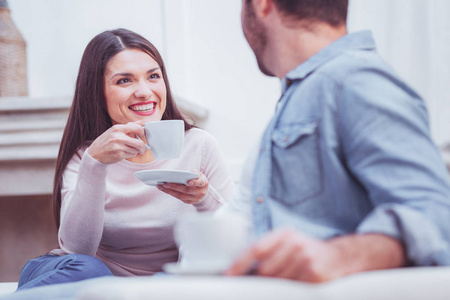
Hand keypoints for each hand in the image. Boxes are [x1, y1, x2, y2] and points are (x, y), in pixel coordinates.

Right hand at [87, 121, 147, 163]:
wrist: (94, 153)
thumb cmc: (106, 141)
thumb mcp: (115, 131)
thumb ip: (129, 126)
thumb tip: (141, 122)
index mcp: (117, 128)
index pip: (137, 128)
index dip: (142, 132)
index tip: (142, 135)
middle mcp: (118, 137)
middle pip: (139, 143)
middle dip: (143, 147)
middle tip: (143, 149)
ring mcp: (118, 146)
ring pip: (135, 150)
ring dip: (134, 151)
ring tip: (127, 149)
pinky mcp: (118, 155)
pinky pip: (131, 155)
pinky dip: (130, 155)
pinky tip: (123, 153)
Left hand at [156, 172, 208, 203]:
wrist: (203, 191)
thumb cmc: (199, 180)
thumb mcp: (199, 174)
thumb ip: (193, 173)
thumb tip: (183, 173)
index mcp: (204, 183)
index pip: (200, 183)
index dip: (194, 182)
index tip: (188, 182)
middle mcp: (200, 192)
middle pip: (187, 190)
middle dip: (176, 187)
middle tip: (166, 183)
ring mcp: (194, 198)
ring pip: (181, 196)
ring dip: (170, 191)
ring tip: (161, 186)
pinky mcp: (189, 202)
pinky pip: (179, 198)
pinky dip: (171, 193)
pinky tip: (164, 189)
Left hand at [225, 229, 341, 282]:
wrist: (340, 256)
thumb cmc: (307, 252)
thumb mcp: (288, 243)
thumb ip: (268, 252)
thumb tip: (241, 270)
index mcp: (284, 234)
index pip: (256, 248)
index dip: (240, 263)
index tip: (228, 275)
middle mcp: (295, 243)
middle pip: (265, 270)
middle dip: (260, 281)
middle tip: (259, 286)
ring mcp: (306, 258)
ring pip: (278, 282)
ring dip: (277, 288)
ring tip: (285, 283)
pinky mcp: (315, 274)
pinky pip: (293, 289)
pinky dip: (290, 292)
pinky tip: (295, 287)